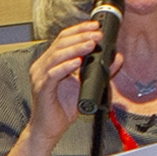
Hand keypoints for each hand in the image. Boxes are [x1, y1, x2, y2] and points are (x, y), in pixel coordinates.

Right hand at [27, 20, 121, 148]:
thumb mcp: (86, 85)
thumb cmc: (62, 109)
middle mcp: (42, 66)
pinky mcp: (41, 88)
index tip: (95, 26)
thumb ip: (101, 71)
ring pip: (56, 55)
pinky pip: (53, 74)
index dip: (79, 30)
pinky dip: (66, 66)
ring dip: (75, 48)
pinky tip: (77, 62)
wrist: (49, 129)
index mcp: (50, 62)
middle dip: (81, 36)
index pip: (63, 39)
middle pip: (60, 43)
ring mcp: (39, 76)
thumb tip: (116, 57)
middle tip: (97, 35)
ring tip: (91, 45)